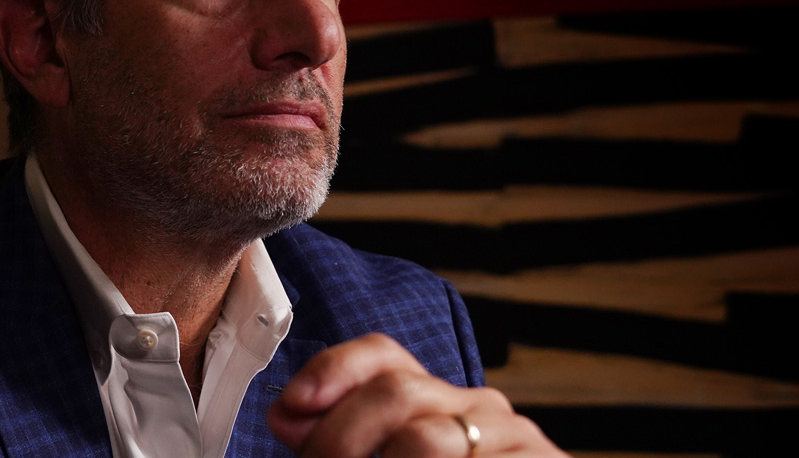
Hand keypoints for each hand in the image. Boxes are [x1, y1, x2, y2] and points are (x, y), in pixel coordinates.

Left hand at [268, 333, 566, 456]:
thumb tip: (286, 414)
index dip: (333, 372)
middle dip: (338, 437)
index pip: (384, 356)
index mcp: (440, 404)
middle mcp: (478, 408)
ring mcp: (512, 436)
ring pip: (423, 438)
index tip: (289, 411)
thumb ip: (338, 443)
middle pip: (395, 390)